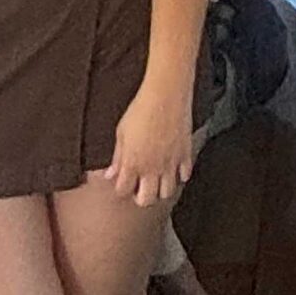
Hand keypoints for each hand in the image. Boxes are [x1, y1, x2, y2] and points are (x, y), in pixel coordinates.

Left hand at [104, 83, 194, 206]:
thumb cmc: (141, 109)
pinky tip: (173, 167)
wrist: (166, 94)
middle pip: (146, 200)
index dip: (121, 189)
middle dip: (141, 197)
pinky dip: (179, 175)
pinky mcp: (185, 154)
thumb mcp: (121, 132)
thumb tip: (110, 173)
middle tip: (139, 188)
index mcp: (132, 163)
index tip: (122, 183)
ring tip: (156, 180)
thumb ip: (117, 157)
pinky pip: (184, 175)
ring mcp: (170, 163)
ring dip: (160, 189)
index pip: (123, 191)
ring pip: (167, 193)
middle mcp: (151, 168)